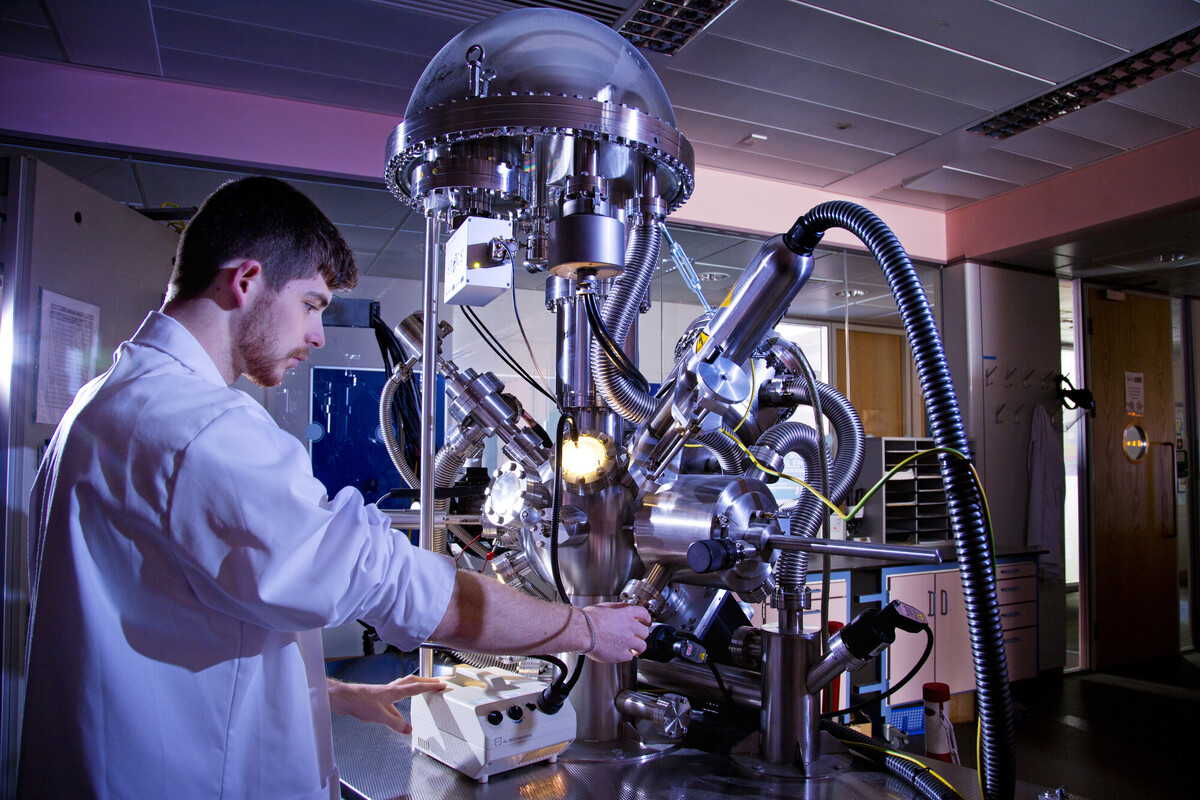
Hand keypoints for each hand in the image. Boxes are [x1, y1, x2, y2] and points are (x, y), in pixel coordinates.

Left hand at [326, 675, 445, 734]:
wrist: (343, 698)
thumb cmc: (358, 703)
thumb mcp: (379, 716)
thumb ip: (395, 723)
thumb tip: (407, 730)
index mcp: (394, 692)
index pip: (417, 687)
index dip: (430, 687)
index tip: (441, 685)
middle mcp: (390, 689)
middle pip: (412, 682)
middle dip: (426, 682)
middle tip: (436, 682)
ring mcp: (384, 692)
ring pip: (404, 686)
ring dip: (415, 686)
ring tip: (422, 689)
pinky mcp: (378, 696)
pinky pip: (395, 694)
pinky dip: (402, 698)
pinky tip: (398, 711)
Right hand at [581, 602, 650, 662]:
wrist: (583, 631)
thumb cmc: (589, 619)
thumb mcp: (606, 606)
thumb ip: (618, 608)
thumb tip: (623, 610)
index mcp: (627, 613)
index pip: (645, 614)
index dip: (647, 619)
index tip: (647, 622)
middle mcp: (630, 627)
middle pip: (645, 632)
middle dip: (641, 635)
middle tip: (636, 637)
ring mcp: (628, 641)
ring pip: (642, 646)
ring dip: (638, 648)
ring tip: (633, 649)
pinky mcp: (622, 654)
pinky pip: (630, 657)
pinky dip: (626, 656)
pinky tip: (621, 653)